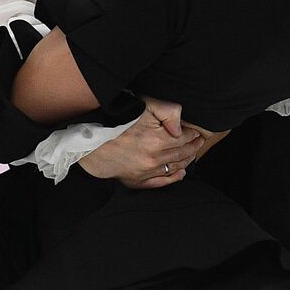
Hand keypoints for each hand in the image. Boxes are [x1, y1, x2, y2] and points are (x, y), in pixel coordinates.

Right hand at [77, 96, 219, 188]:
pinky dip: (173, 178)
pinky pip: (160, 182)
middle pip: (182, 154)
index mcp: (158, 140)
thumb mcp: (143, 106)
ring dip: (187, 161)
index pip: (185, 138)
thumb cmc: (117, 121)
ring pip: (175, 168)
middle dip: (194, 147)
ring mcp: (145, 172)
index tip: (197, 131)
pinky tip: (181, 173)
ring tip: (193, 153)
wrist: (89, 142)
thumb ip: (168, 111)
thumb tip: (182, 126)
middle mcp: (154, 159)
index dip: (193, 134)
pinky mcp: (136, 181)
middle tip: (200, 142)